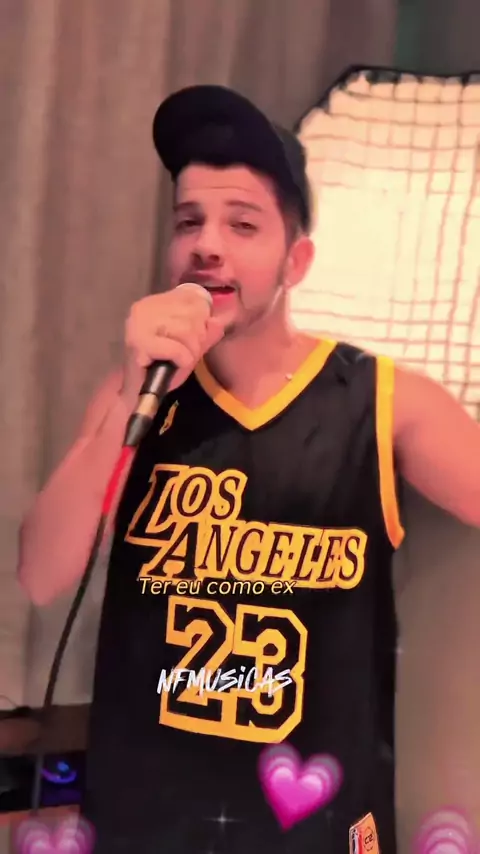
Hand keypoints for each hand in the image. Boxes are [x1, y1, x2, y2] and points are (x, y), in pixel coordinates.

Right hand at [120, 284, 224, 408]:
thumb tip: (217, 322)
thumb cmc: (162, 368)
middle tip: (183, 353)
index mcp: (156, 303)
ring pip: (186, 330)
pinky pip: (176, 347)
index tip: (191, 339)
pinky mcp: (139, 343)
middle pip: (193, 315)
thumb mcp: (190, 347)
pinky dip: (182, 359)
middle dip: (197, 339)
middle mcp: (145, 308)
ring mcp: (139, 323)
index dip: (201, 321)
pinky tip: (173, 364)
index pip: (193, 299)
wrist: (137, 392)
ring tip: (178, 359)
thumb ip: (206, 334)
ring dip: (190, 351)